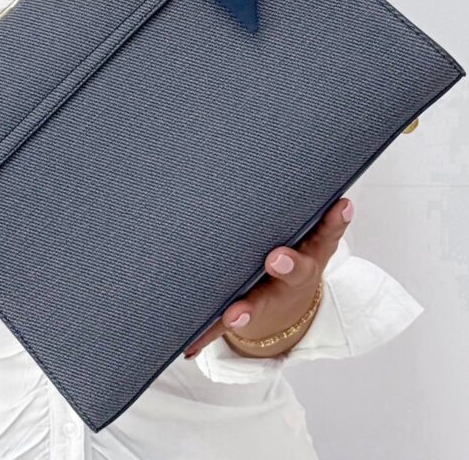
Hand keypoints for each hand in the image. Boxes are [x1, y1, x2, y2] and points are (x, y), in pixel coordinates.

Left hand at [184, 197, 353, 358]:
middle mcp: (293, 277)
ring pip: (260, 304)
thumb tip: (337, 187)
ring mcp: (270, 298)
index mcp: (310, 250)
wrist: (283, 307)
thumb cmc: (291, 253)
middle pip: (296, 272)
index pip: (328, 232)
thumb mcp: (306, 234)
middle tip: (276, 258)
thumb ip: (314, 212)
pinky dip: (208, 334)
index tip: (342, 205)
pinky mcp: (245, 314)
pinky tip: (190, 345)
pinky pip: (224, 325)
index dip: (335, 221)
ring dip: (246, 310)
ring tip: (233, 314)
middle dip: (288, 266)